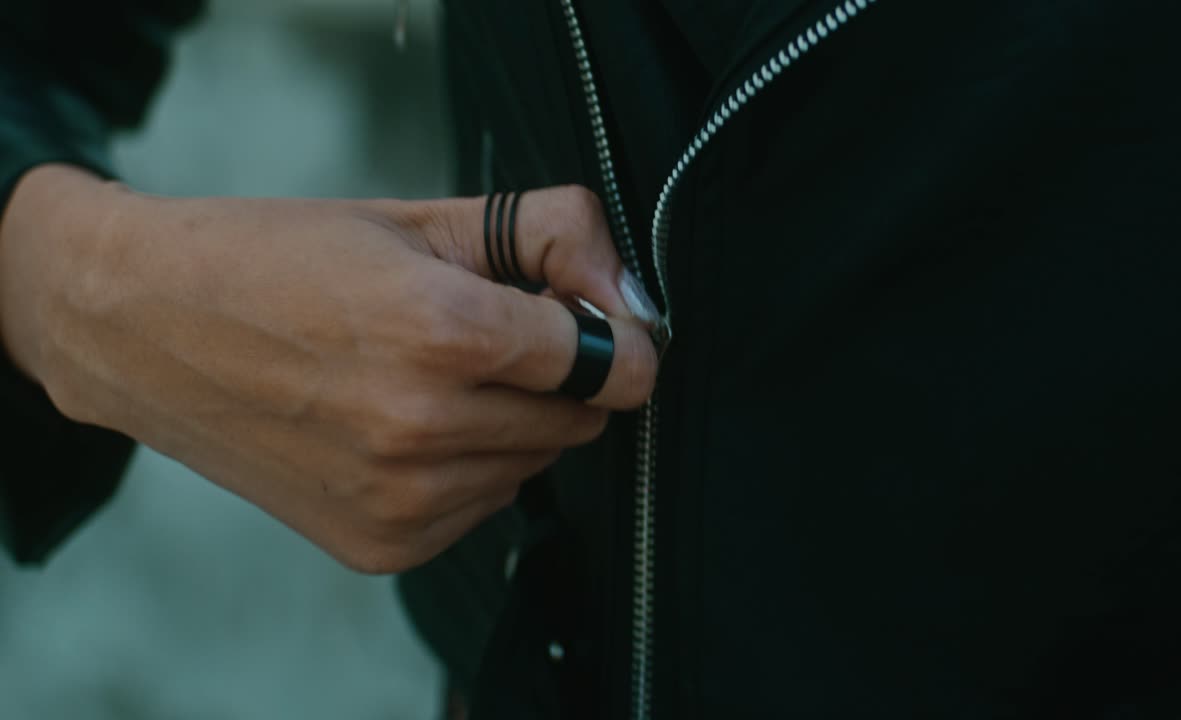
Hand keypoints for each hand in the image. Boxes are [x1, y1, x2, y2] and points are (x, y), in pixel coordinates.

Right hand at [0, 165, 658, 572]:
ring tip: (420, 375)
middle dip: (554, 376)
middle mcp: (423, 428)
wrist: (144, 325)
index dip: (614, 337)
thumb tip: (631, 298)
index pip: (612, 366)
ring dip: (506, 422)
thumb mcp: (424, 217)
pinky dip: (463, 467)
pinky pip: (483, 506)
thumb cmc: (276, 259)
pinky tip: (396, 423)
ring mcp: (400, 498)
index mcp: (442, 331)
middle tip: (477, 335)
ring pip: (533, 464)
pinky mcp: (380, 543)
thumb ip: (553, 237)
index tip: (595, 325)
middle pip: (579, 419)